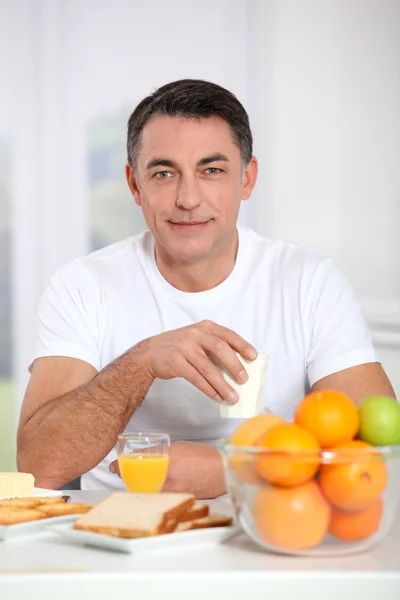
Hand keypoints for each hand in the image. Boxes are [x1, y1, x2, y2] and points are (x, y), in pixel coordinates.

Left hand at [109, 441, 225, 498]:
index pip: (138, 463)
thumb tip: (144, 456)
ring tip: (132, 479)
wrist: (223, 471)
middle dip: (125, 477)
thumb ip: (161, 453)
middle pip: (137, 481)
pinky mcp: (176, 500)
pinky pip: (157, 499)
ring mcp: (172, 492)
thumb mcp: (179, 448)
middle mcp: (169, 479)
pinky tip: (148, 489)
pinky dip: (150, 494)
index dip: (121, 466)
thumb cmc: (203, 457)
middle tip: (118, 471)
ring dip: (136, 486)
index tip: (113, 466)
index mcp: (168, 462)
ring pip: (146, 492)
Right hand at [140, 320, 256, 403]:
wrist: (151, 352)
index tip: (253, 357)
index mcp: (205, 327)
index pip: (228, 335)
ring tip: (232, 397)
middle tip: (244, 380)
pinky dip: (208, 389)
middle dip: (234, 366)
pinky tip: (216, 397)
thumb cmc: (180, 346)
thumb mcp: (197, 338)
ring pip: (208, 368)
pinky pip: (196, 378)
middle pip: (220, 349)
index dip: (242, 345)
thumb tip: (239, 366)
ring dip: (222, 384)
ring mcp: (184, 348)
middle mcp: (195, 334)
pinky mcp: (176, 363)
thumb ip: (214, 346)